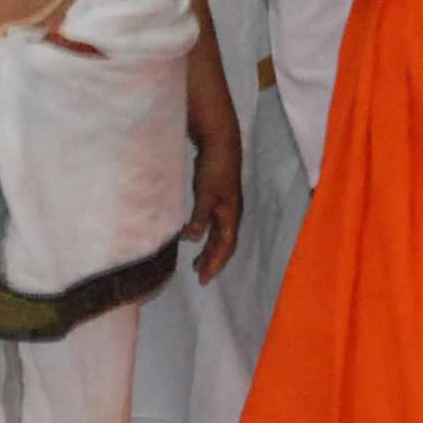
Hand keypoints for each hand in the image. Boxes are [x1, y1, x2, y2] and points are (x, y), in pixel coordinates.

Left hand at [185, 125, 242, 283]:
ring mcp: (224, 206)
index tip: (203, 279)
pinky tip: (193, 234)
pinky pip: (212, 224)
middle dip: (212, 261)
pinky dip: (204, 234)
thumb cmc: (214, 169)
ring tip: (196, 263)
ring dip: (208, 249)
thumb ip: (200, 218)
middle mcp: (230, 214)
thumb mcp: (206, 195)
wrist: (220, 143)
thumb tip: (192, 240)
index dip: (215, 263)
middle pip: (223, 244)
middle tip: (199, 276)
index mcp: (231, 216)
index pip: (225, 247)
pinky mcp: (216, 198)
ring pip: (218, 235)